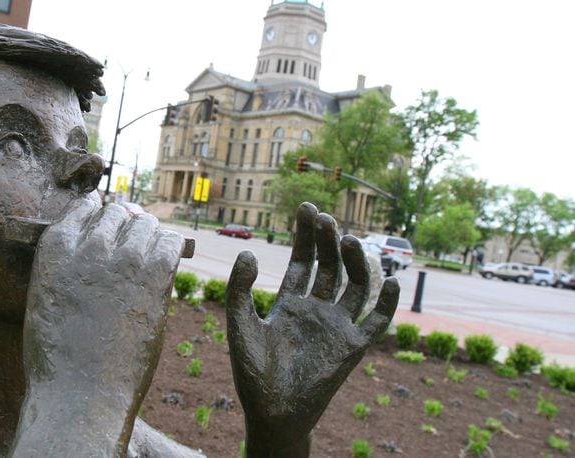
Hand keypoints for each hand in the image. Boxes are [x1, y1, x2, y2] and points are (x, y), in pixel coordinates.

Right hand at [11, 200, 182, 456]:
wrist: (80, 392)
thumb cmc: (58, 357)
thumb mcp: (45, 300)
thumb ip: (64, 268)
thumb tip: (87, 253)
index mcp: (55, 248)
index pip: (85, 207)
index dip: (100, 211)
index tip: (109, 217)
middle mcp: (89, 245)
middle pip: (119, 213)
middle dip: (128, 224)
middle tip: (136, 239)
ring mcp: (124, 258)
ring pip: (147, 225)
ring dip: (151, 235)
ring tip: (154, 250)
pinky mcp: (154, 276)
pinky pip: (173, 242)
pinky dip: (173, 246)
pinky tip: (172, 257)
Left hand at [226, 203, 398, 456]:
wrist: (271, 413)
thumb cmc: (252, 373)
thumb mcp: (239, 325)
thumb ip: (239, 290)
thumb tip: (248, 252)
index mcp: (291, 303)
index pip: (304, 261)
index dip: (307, 236)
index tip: (308, 208)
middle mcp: (317, 311)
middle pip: (330, 267)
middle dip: (328, 241)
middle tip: (325, 218)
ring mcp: (336, 327)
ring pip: (354, 287)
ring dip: (356, 263)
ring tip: (348, 240)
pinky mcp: (352, 348)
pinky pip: (376, 323)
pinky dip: (387, 304)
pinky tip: (391, 282)